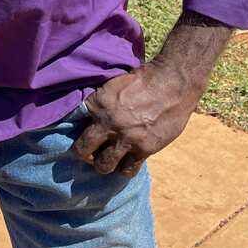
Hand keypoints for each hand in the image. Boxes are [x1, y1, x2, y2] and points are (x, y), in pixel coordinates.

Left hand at [73, 61, 202, 177]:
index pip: (75, 122)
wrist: (173, 83)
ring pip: (104, 164)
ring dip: (102, 165)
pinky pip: (128, 169)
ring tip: (105, 162)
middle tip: (87, 154)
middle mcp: (108, 124)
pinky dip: (124, 169)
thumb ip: (102, 100)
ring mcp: (126, 139)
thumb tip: (91, 112)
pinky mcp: (144, 149)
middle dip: (83, 154)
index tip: (80, 132)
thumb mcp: (114, 83)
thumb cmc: (144, 78)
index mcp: (97, 104)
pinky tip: (124, 165)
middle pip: (83, 149)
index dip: (77, 128)